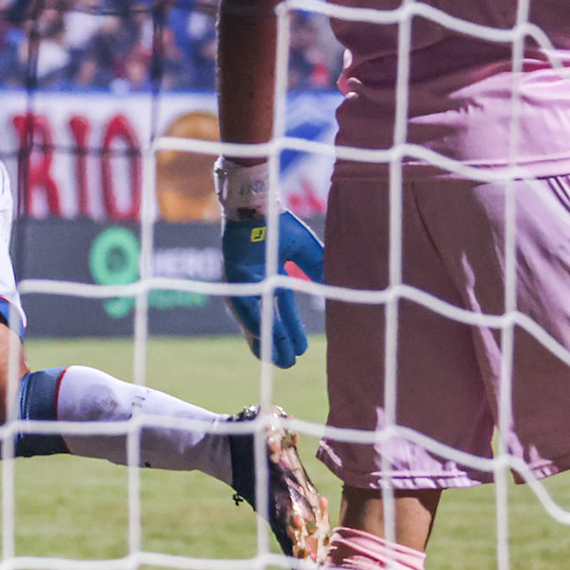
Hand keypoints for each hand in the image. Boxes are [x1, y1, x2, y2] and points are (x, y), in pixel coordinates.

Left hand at [221, 211, 325, 368]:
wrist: (259, 205)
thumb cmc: (279, 225)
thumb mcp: (306, 253)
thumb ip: (317, 272)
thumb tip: (336, 291)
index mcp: (270, 278)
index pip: (280, 311)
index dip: (291, 330)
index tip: (301, 349)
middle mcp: (255, 284)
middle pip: (266, 320)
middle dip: (278, 342)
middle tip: (289, 364)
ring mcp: (242, 283)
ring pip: (254, 318)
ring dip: (266, 339)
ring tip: (280, 359)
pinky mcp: (234, 277)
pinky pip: (244, 304)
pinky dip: (255, 321)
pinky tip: (265, 337)